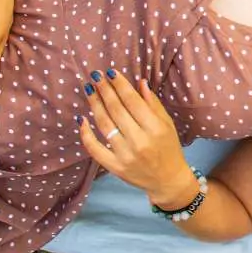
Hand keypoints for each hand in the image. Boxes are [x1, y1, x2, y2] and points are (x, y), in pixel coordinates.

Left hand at [78, 69, 196, 208]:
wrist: (167, 180)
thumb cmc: (169, 148)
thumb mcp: (167, 124)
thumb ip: (153, 104)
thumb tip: (139, 82)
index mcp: (155, 128)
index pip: (133, 102)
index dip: (120, 85)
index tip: (110, 72)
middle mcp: (140, 141)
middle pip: (117, 111)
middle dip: (105, 91)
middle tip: (95, 76)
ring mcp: (125, 155)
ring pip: (105, 125)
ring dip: (95, 105)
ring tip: (89, 90)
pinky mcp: (114, 167)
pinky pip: (95, 149)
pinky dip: (86, 134)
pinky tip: (82, 119)